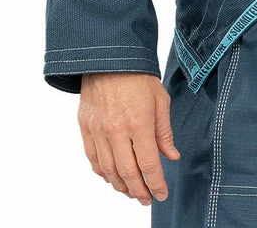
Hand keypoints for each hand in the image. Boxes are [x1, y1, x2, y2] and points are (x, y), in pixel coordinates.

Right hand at [78, 72, 180, 204]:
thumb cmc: (138, 76)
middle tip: (146, 199)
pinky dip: (102, 173)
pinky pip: (93, 158)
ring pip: (108, 170)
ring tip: (131, 192)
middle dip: (138, 191)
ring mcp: (98, 130)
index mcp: (139, 122)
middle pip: (127, 173)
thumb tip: (172, 156)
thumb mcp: (160, 99)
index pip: (149, 164)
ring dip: (120, 186)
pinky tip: (112, 177)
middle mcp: (116, 130)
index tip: (161, 194)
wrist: (109, 57)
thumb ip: (164, 131)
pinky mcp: (85, 127)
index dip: (156, 183)